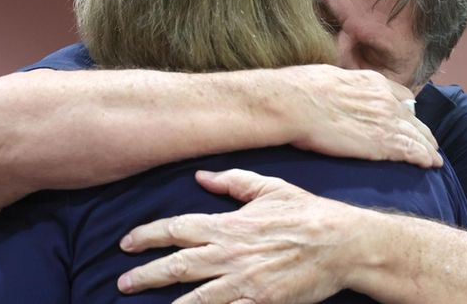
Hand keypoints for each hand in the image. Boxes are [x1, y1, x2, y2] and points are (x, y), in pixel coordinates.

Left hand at [118, 169, 367, 302]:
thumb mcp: (270, 187)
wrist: (342, 243)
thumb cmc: (307, 212)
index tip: (128, 243)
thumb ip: (233, 181)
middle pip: (178, 265)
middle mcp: (231, 253)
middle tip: (123, 281)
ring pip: (195, 297)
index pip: (178, 228)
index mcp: (230, 224)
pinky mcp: (261, 302)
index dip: (148, 235)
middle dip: (146, 274)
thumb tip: (201, 176)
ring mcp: (245, 282)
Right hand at [285, 65, 441, 167]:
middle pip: (413, 118)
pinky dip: (424, 158)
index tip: (408, 117)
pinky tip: (430, 164)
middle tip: (428, 142)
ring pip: (417, 136)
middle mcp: (385, 100)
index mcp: (372, 82)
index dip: (406, 109)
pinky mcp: (383, 143)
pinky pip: (412, 151)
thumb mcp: (329, 78)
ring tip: (434, 157)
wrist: (297, 103)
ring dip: (428, 147)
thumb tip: (333, 91)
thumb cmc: (301, 90)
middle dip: (422, 130)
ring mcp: (387, 121)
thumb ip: (341, 87)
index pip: (400, 96)